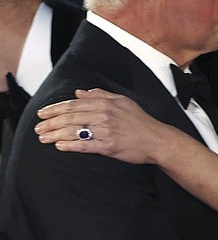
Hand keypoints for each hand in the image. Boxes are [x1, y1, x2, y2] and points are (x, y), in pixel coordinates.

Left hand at [35, 89, 165, 163]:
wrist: (157, 140)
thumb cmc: (140, 121)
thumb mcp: (122, 101)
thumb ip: (100, 95)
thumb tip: (79, 92)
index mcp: (106, 103)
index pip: (74, 104)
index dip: (56, 108)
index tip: (42, 113)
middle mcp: (104, 115)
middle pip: (71, 117)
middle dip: (51, 122)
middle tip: (38, 128)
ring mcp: (106, 131)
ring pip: (75, 131)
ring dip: (56, 135)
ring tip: (43, 138)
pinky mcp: (109, 146)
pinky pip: (85, 146)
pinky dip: (71, 146)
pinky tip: (60, 147)